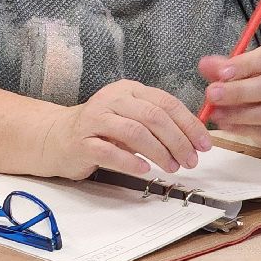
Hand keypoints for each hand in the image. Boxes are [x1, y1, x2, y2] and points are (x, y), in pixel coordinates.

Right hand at [41, 80, 211, 178]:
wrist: (56, 136)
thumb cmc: (101, 130)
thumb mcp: (131, 118)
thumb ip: (158, 123)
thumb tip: (194, 138)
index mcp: (127, 90)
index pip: (165, 102)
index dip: (189, 124)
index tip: (204, 145)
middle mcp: (111, 100)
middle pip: (153, 117)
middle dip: (178, 141)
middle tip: (190, 161)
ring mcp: (94, 119)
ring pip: (134, 132)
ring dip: (159, 152)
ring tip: (171, 167)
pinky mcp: (81, 141)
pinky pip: (110, 151)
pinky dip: (130, 161)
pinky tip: (144, 169)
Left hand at [198, 43, 260, 151]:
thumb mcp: (250, 66)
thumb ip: (226, 66)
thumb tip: (205, 65)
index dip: (246, 65)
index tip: (222, 73)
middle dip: (240, 92)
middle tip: (212, 94)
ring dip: (242, 115)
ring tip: (216, 113)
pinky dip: (248, 130)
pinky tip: (228, 126)